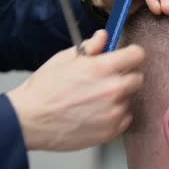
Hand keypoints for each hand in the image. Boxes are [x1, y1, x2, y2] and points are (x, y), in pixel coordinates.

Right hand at [7, 30, 143, 150]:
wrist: (30, 120)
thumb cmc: (43, 90)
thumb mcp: (63, 59)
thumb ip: (89, 48)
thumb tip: (103, 37)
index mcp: (103, 68)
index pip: (138, 55)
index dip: (131, 55)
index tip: (126, 58)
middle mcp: (113, 89)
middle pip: (138, 78)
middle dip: (126, 76)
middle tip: (107, 80)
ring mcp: (114, 112)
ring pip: (130, 99)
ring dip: (119, 98)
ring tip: (95, 100)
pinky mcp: (111, 131)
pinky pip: (125, 118)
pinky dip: (115, 115)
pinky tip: (96, 113)